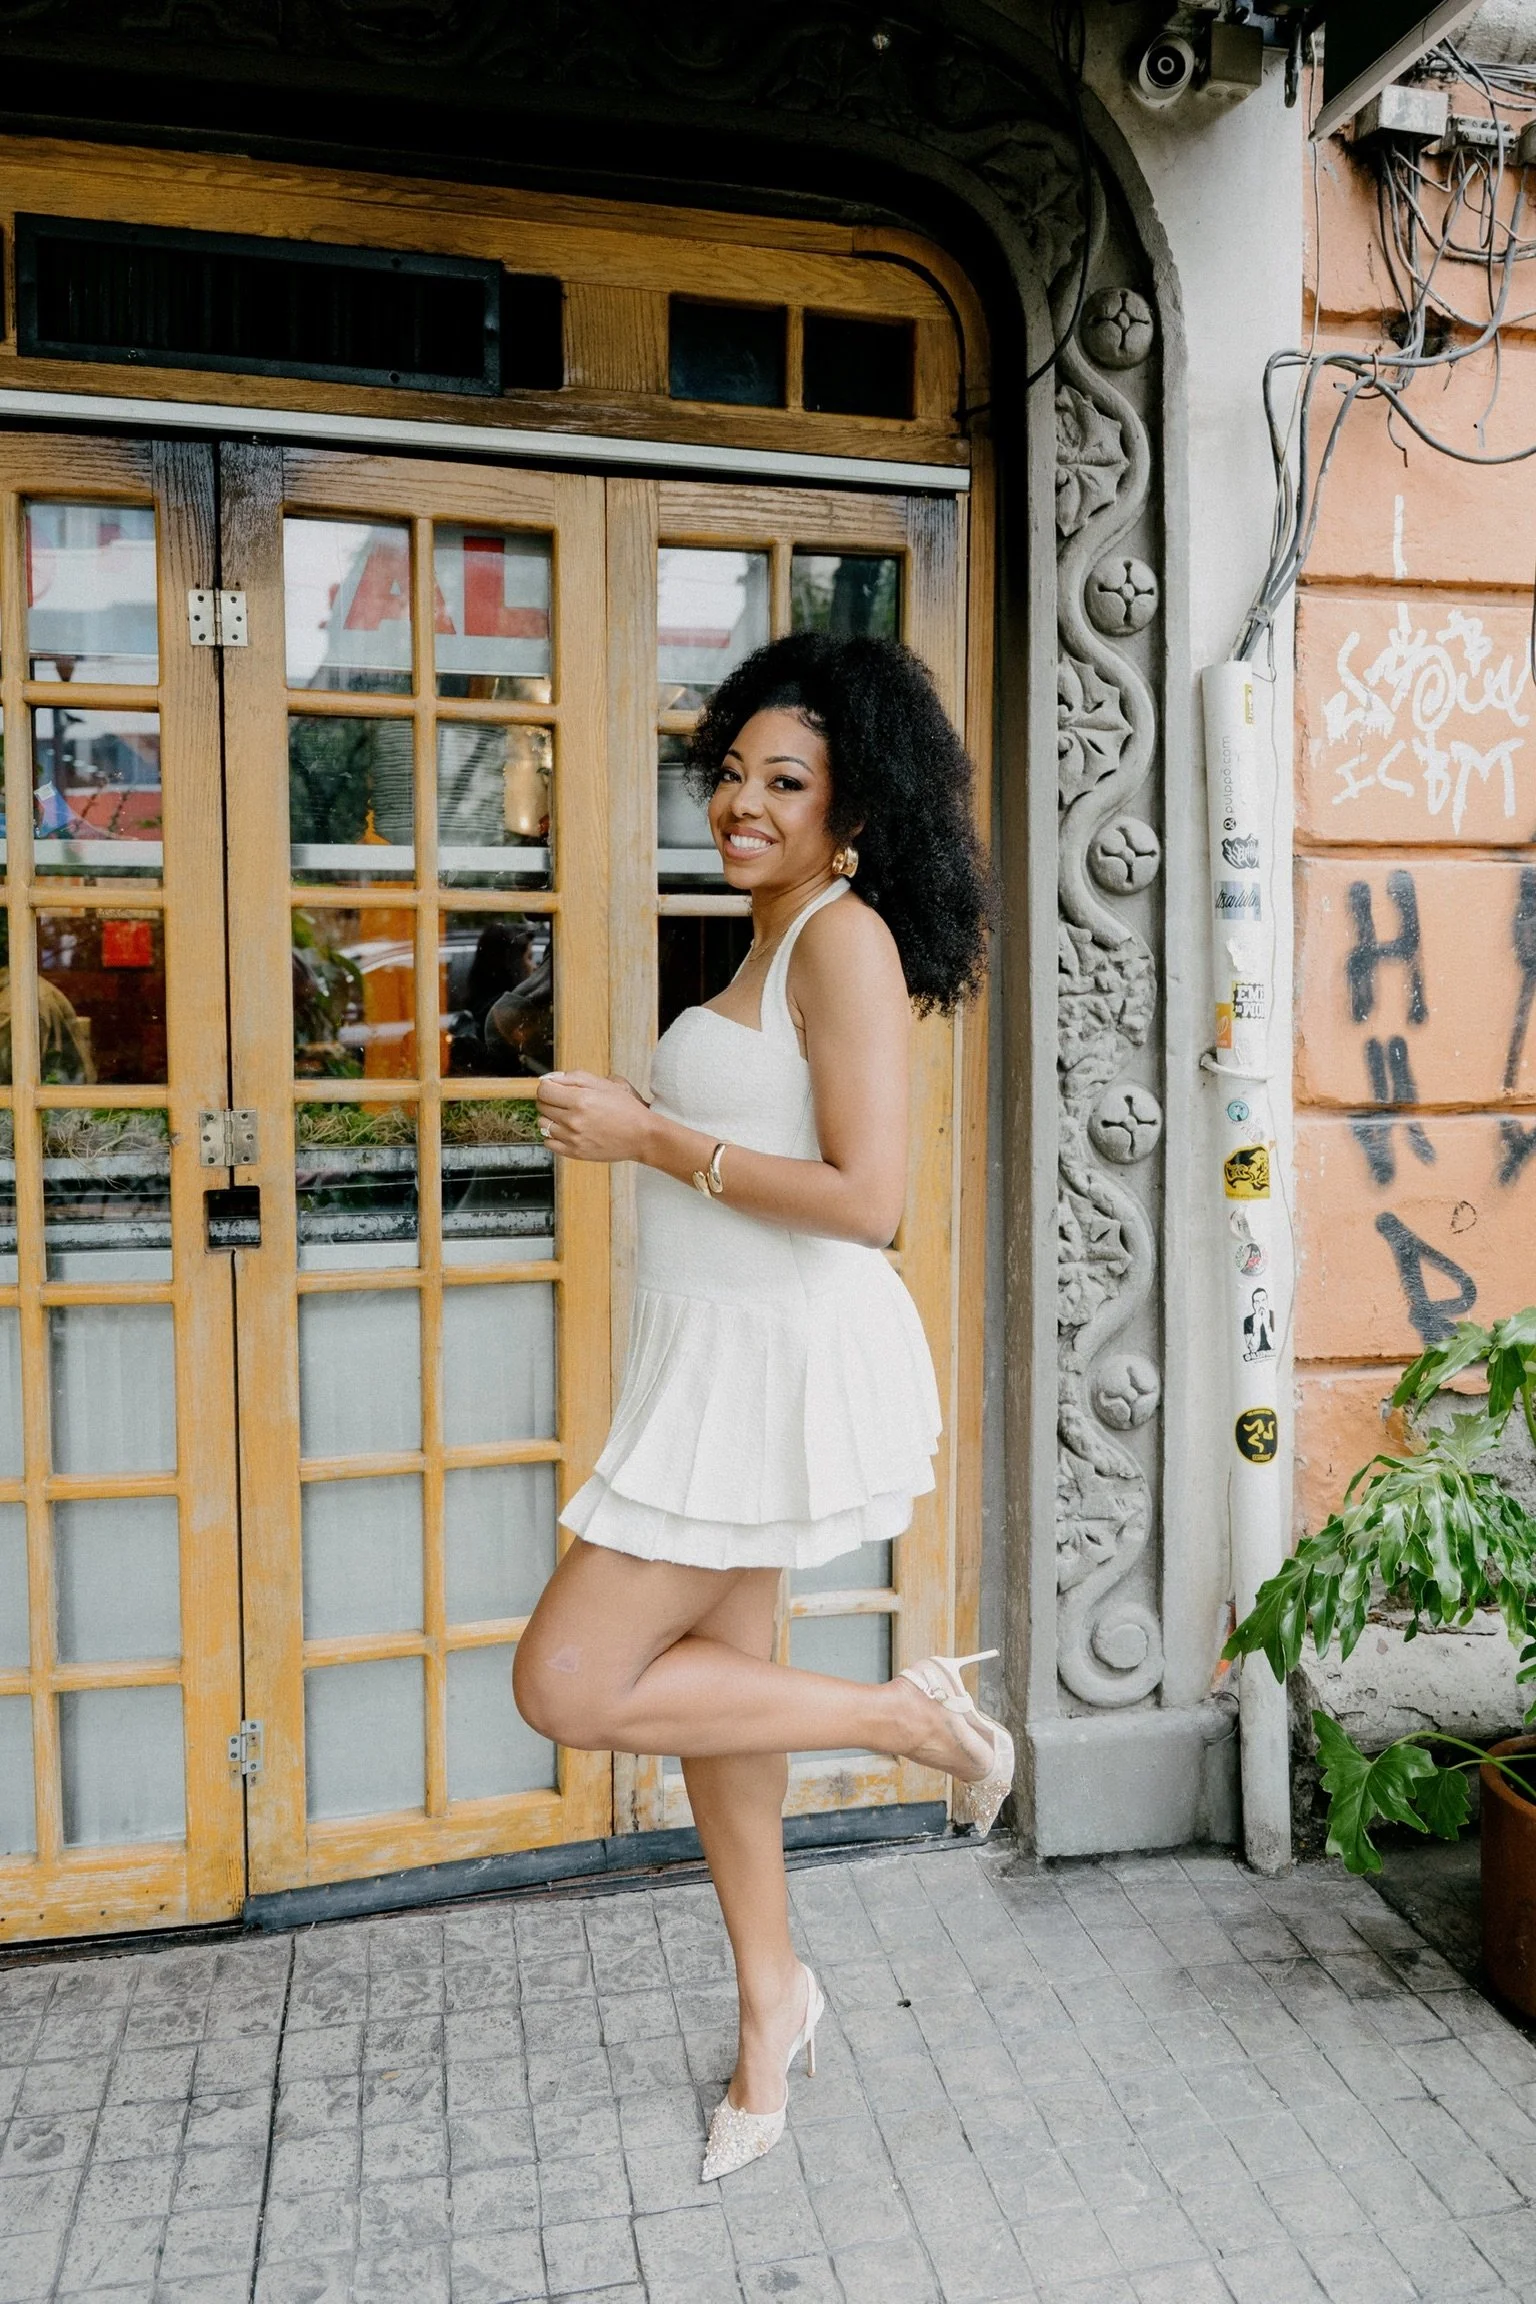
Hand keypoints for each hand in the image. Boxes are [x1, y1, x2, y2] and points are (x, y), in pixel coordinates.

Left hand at [535, 1072, 653, 1163]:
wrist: (642, 1136)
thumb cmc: (626, 1109)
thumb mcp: (605, 1084)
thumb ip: (576, 1077)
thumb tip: (553, 1078)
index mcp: (580, 1100)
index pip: (543, 1090)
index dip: (547, 1086)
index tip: (554, 1087)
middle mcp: (573, 1120)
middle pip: (541, 1106)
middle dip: (550, 1100)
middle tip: (563, 1100)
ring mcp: (572, 1139)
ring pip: (543, 1124)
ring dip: (551, 1117)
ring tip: (567, 1116)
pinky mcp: (574, 1153)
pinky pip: (548, 1143)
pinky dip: (553, 1136)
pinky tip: (566, 1130)